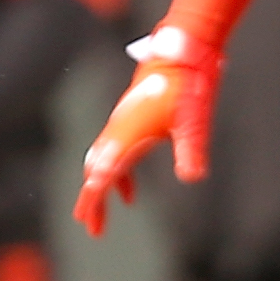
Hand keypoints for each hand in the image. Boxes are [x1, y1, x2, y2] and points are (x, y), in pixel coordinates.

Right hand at [76, 24, 222, 233]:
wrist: (181, 52)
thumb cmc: (186, 85)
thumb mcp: (192, 121)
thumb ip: (191, 150)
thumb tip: (192, 177)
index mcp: (126, 135)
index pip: (102, 173)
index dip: (93, 198)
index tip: (86, 220)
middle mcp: (118, 132)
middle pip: (95, 172)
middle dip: (92, 201)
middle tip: (93, 227)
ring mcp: (122, 126)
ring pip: (102, 164)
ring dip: (101, 191)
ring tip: (101, 218)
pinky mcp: (130, 122)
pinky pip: (115, 156)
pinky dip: (118, 178)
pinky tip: (131, 195)